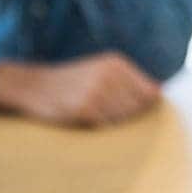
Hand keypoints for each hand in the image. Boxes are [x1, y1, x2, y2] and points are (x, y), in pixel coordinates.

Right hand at [0, 51, 161, 126]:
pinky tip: (86, 121)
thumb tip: (159, 93)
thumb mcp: (101, 70)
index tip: (131, 113)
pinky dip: (99, 129)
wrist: (33, 85)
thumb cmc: (71, 81)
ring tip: (95, 116)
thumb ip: (129, 81)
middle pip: (137, 109)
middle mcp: (109, 74)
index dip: (144, 108)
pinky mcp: (84, 109)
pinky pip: (105, 128)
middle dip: (129, 118)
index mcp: (116, 63)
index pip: (150, 93)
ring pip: (122, 120)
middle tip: (105, 115)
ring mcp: (97, 92)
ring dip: (113, 125)